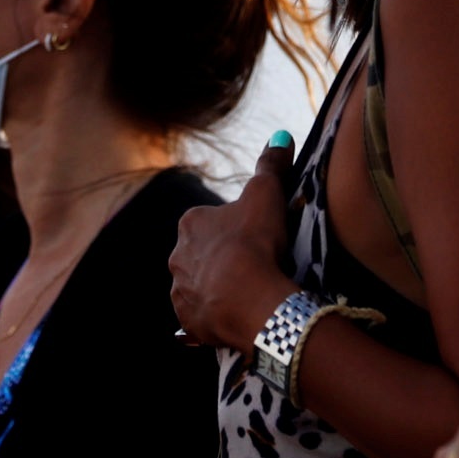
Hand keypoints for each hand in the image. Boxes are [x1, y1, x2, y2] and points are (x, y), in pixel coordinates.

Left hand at [168, 138, 298, 348]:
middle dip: (224, 259)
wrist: (249, 299)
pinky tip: (238, 315)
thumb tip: (280, 135)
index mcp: (190, 223)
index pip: (212, 221)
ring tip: (249, 294)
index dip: (237, 228)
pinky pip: (202, 316)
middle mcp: (177, 256)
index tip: (258, 238)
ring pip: (201, 285)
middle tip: (256, 266)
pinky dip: (216, 315)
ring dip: (219, 288)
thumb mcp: (267, 193)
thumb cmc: (255, 242)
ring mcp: (180, 291)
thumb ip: (271, 164)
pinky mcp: (188, 322)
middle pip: (204, 254)